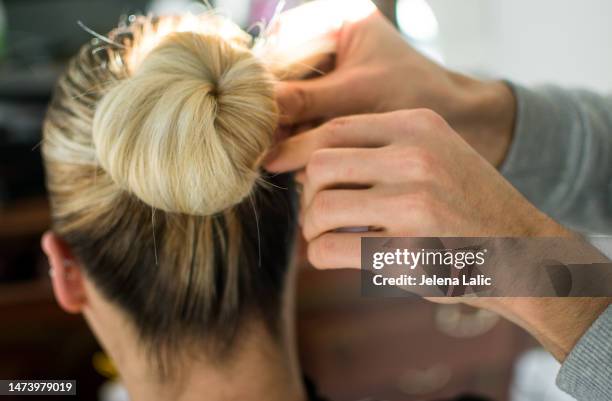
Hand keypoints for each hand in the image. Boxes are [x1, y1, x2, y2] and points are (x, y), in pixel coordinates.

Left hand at [268, 109, 565, 267]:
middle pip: (319, 165)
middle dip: (307, 194)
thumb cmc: (467, 204)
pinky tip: (333, 256)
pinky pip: (330, 249)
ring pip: (320, 207)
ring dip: (312, 227)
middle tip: (318, 213)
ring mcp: (414, 204)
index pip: (334, 129)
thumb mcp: (435, 153)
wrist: (522, 252)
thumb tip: (306, 162)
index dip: (303, 154)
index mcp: (419, 125)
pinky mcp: (410, 251)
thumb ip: (380, 149)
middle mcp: (416, 157)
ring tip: (324, 236)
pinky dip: (320, 256)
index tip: (300, 178)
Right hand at [276, 11, 515, 166]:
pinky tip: (295, 158)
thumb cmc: (416, 93)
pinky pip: (298, 118)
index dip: (265, 83)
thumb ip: (308, 103)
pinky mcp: (326, 100)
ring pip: (284, 100)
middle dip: (274, 111)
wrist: (454, 117)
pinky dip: (296, 138)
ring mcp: (323, 71)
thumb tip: (262, 130)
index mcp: (335, 18)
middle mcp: (323, 39)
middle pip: (279, 75)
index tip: (256, 118)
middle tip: (265, 145)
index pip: (282, 46)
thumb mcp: (359, 93)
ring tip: (280, 156)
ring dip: (283, 129)